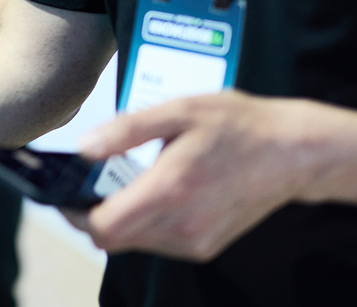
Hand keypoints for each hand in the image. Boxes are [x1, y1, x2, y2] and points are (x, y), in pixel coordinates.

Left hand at [74, 91, 354, 261]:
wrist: (292, 153)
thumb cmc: (237, 126)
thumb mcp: (179, 111)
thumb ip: (126, 130)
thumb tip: (84, 148)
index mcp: (170, 190)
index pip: (103, 227)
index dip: (74, 213)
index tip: (64, 192)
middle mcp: (183, 225)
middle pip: (113, 240)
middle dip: (91, 215)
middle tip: (86, 184)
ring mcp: (196, 241)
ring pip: (135, 244)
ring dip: (120, 220)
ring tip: (123, 183)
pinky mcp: (206, 246)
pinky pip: (159, 243)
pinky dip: (145, 224)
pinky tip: (154, 193)